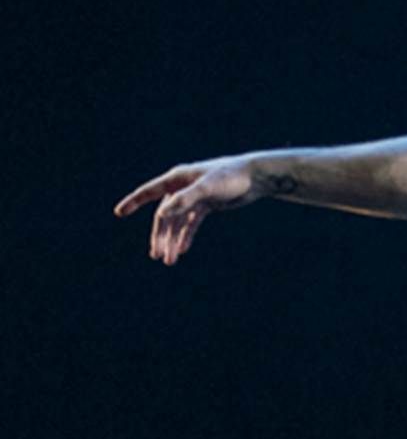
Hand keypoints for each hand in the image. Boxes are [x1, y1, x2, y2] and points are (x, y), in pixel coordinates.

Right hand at [113, 155, 259, 264]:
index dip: (133, 201)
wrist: (255, 177)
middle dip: (160, 236)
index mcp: (177, 178)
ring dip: (172, 240)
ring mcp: (193, 197)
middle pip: (164, 215)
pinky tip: (182, 250)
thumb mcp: (207, 188)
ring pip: (177, 222)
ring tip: (169, 260)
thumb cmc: (231, 177)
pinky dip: (185, 236)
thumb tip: (163, 212)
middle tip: (157, 256)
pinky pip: (190, 223)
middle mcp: (182, 187)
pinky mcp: (205, 205)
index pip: (149, 191)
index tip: (119, 212)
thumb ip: (185, 199)